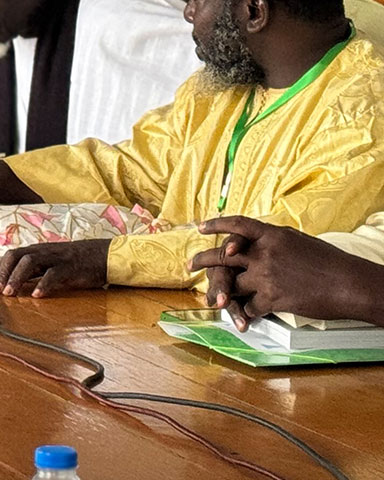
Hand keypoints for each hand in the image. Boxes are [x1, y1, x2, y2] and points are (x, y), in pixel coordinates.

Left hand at [0, 239, 110, 297]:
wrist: (103, 255)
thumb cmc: (75, 262)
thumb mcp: (51, 263)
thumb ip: (34, 271)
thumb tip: (14, 283)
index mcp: (37, 250)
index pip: (12, 255)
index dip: (0, 269)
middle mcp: (43, 251)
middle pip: (16, 256)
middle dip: (4, 272)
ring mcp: (56, 258)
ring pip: (30, 262)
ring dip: (17, 277)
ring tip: (10, 293)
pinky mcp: (70, 267)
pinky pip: (54, 274)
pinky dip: (43, 284)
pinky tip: (36, 295)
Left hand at [189, 216, 383, 328]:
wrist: (349, 284)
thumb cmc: (330, 262)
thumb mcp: (299, 240)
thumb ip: (274, 240)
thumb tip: (257, 239)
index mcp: (272, 235)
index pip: (237, 224)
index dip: (217, 225)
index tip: (200, 228)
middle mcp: (264, 253)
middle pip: (222, 256)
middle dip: (203, 261)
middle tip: (189, 266)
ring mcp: (266, 275)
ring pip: (233, 284)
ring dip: (223, 293)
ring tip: (214, 299)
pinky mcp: (272, 297)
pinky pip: (249, 305)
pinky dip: (246, 311)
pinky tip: (246, 315)